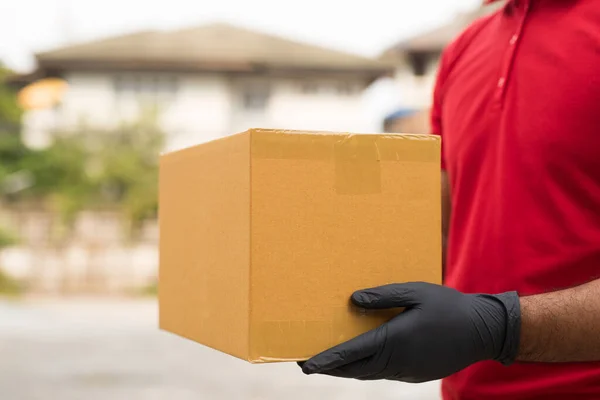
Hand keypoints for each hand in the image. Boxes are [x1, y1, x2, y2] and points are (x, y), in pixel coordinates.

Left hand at [299, 282, 520, 382]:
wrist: (483, 330)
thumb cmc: (448, 306)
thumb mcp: (415, 292)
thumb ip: (383, 296)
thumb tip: (354, 300)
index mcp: (394, 339)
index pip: (352, 353)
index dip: (327, 360)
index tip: (306, 364)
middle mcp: (397, 360)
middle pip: (355, 368)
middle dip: (330, 368)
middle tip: (308, 364)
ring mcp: (407, 371)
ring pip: (369, 373)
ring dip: (347, 369)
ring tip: (328, 364)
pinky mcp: (415, 374)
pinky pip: (384, 373)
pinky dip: (367, 369)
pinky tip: (361, 361)